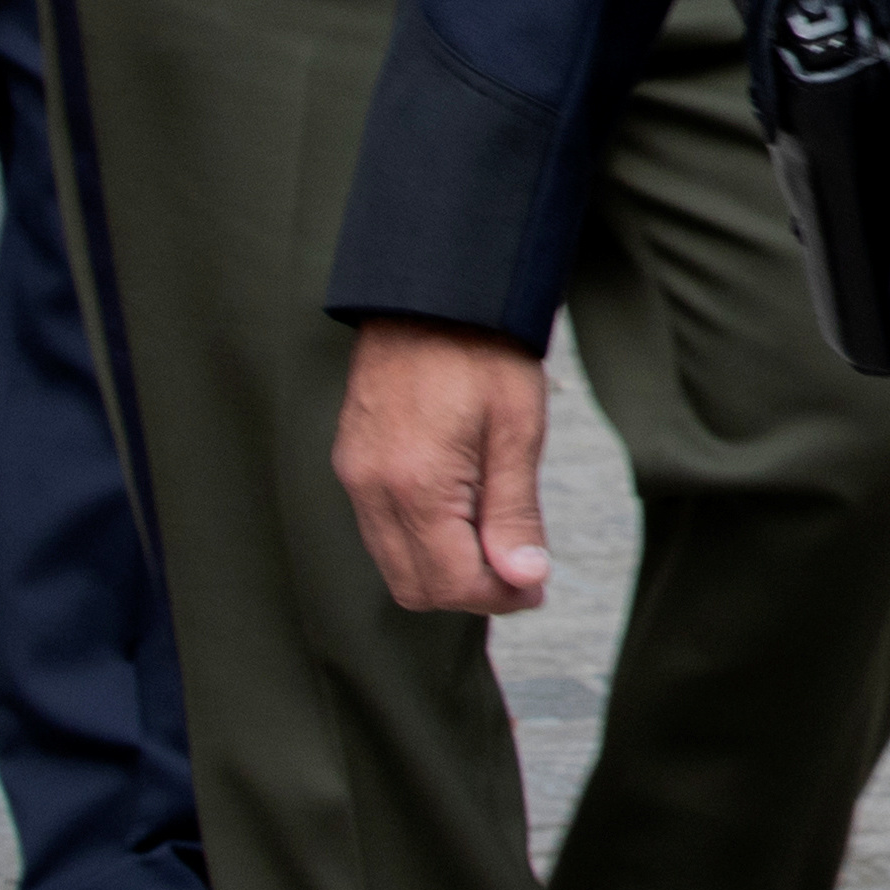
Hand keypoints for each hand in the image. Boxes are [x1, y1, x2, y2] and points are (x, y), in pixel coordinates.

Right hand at [331, 316, 555, 613]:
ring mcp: (354, 477)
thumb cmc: (483, 352)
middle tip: (523, 574)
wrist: (430, 292)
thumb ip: (515, 513)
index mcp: (417, 485)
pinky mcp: (351, 463)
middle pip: (415, 587)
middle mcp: (372, 490)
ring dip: (445, 571)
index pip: (452, 582)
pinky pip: (380, 531)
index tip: (538, 586)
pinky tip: (464, 517)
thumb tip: (522, 579)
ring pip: (394, 564)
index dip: (501, 596)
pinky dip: (421, 543)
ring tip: (499, 545)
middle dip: (472, 592)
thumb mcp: (518, 430)